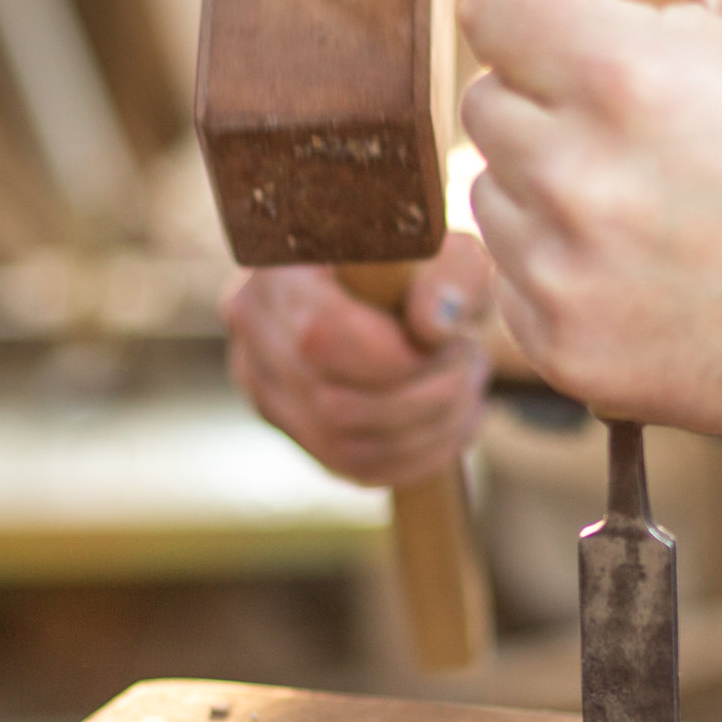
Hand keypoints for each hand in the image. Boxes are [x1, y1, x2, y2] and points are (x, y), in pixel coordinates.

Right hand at [221, 233, 494, 487]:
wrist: (401, 286)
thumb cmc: (426, 263)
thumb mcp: (452, 252)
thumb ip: (451, 277)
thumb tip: (432, 328)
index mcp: (280, 268)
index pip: (321, 337)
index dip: (399, 358)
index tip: (452, 339)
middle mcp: (253, 329)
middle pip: (335, 404)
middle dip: (425, 396)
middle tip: (468, 364)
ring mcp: (264, 386)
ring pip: (348, 447)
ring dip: (429, 428)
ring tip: (464, 387)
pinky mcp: (293, 428)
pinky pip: (356, 468)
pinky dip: (420, 455)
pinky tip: (452, 420)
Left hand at [463, 0, 721, 721]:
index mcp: (639, 75)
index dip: (536, 9)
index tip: (573, 29)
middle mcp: (596, 173)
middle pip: (485, 97)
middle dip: (547, 102)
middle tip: (631, 130)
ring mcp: (578, 278)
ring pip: (489, 199)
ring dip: (547, 196)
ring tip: (660, 215)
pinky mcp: (575, 361)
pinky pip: (507, 294)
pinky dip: (556, 283)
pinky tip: (652, 281)